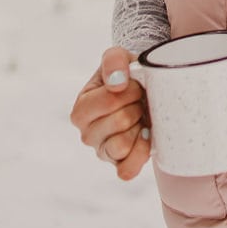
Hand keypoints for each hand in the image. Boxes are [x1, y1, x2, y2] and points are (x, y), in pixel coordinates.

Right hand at [70, 46, 150, 180]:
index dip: (131, 90)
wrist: (145, 93)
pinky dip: (140, 153)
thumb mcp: (118, 57)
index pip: (110, 99)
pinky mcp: (119, 166)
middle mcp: (87, 134)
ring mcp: (102, 152)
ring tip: (140, 118)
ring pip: (122, 145)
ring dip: (139, 128)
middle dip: (137, 106)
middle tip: (138, 102)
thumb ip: (113, 61)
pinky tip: (145, 137)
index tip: (135, 84)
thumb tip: (116, 84)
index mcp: (81, 109)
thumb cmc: (127, 77)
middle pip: (120, 121)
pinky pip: (127, 169)